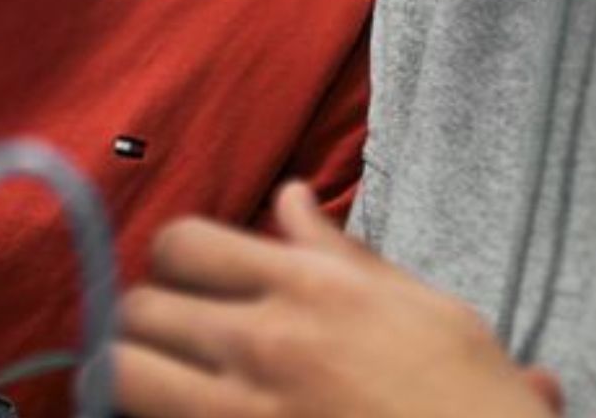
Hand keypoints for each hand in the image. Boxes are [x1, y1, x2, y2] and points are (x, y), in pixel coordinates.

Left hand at [115, 181, 564, 417]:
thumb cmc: (474, 400)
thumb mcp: (425, 309)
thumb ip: (341, 253)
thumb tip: (291, 198)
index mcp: (312, 289)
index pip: (184, 244)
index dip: (174, 263)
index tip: (188, 285)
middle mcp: (266, 344)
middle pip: (139, 308)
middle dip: (142, 323)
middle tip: (166, 342)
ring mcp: (243, 412)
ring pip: (122, 377)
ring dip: (126, 379)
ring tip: (150, 387)